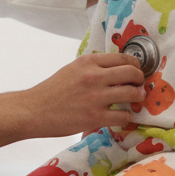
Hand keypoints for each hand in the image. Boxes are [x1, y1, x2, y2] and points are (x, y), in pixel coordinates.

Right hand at [22, 52, 145, 137]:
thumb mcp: (72, 69)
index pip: (123, 58)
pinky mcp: (96, 117)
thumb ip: (93, 68)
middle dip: (140, 80)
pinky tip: (120, 117)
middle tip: (138, 86)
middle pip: (132, 73)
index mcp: (88, 62)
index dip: (135, 65)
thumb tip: (115, 70)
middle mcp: (94, 76)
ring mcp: (96, 97)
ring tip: (134, 101)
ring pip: (133, 94)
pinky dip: (126, 117)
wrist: (34, 110)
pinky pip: (124, 116)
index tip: (136, 71)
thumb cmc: (52, 90)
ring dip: (137, 98)